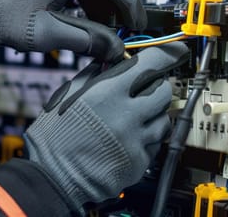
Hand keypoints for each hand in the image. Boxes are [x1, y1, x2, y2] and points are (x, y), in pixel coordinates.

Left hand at [0, 0, 145, 61]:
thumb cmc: (6, 17)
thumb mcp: (48, 34)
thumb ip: (86, 41)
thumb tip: (116, 50)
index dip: (131, 5)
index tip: (139, 27)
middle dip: (119, 10)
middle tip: (125, 36)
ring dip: (106, 9)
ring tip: (106, 36)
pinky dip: (93, 4)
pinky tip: (91, 26)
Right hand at [24, 42, 188, 210]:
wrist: (52, 177)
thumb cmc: (55, 136)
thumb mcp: (69, 93)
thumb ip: (96, 73)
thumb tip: (114, 58)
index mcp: (107, 93)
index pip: (151, 63)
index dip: (168, 54)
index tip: (175, 51)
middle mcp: (126, 115)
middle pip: (163, 90)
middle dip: (155, 86)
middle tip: (141, 91)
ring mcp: (136, 141)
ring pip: (164, 118)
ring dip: (152, 114)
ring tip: (130, 119)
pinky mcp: (139, 162)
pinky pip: (155, 143)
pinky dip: (146, 138)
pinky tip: (127, 138)